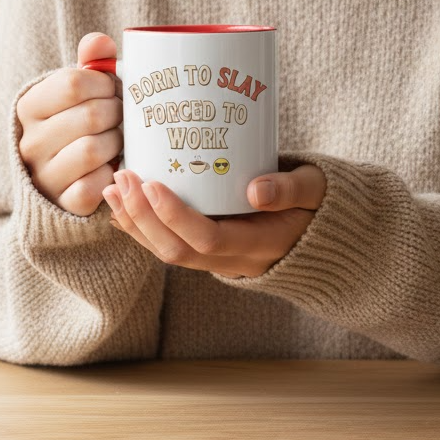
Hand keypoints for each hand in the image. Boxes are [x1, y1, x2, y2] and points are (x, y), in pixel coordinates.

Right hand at [17, 32, 123, 215]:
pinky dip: (112, 175)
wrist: (64, 179)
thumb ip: (90, 64)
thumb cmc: (79, 124)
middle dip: (117, 113)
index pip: (73, 83)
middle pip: (90, 116)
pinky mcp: (63, 204)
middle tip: (123, 115)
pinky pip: (95, 185)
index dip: (105, 84)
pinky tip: (113, 166)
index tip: (112, 90)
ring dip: (117, 142)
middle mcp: (30, 142)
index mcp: (30, 107)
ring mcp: (44, 176)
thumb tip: (99, 41)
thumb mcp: (80, 92)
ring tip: (119, 139)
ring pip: (92, 150)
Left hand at [101, 165, 326, 277]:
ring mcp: (220, 260)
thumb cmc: (321, 203)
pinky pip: (171, 246)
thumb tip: (255, 189)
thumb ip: (290, 189)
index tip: (152, 183)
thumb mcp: (317, 190)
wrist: (326, 235)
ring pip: (168, 252)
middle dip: (143, 217)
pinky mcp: (211, 251)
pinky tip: (123, 206)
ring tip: (113, 188)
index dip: (175, 215)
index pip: (207, 238)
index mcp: (259, 245)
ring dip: (136, 223)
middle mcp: (234, 260)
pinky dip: (143, 227)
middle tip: (122, 179)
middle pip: (177, 251)